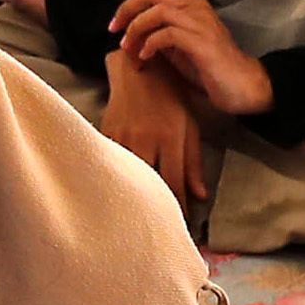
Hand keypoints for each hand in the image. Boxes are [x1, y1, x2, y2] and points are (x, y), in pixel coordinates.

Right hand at [97, 50, 219, 232]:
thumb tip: (200, 196)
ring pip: (126, 177)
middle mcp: (145, 139)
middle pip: (148, 184)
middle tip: (156, 234)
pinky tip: (117, 197)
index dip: (176, 208)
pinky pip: (110, 165)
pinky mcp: (104, 135)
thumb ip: (193, 162)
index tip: (180, 229)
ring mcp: (121, 137)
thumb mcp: (189, 126)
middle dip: (153, 210)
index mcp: (169, 137)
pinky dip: (115, 181)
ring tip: (135, 223)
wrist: (138, 70)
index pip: (174, 183)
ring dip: (132, 199)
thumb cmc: (169, 99)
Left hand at [112, 0, 272, 118]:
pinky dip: (151, 44)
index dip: (128, 6)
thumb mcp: (179, 48)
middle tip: (115, 33)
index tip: (115, 26)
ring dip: (137, 30)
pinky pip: (168, 34)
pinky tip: (146, 57)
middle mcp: (196, 8)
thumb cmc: (211, 69)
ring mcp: (201, 23)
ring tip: (130, 49)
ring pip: (158, 12)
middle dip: (127, 12)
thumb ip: (160, 36)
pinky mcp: (203, 42)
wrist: (244, 86)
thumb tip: (132, 36)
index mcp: (190, 6)